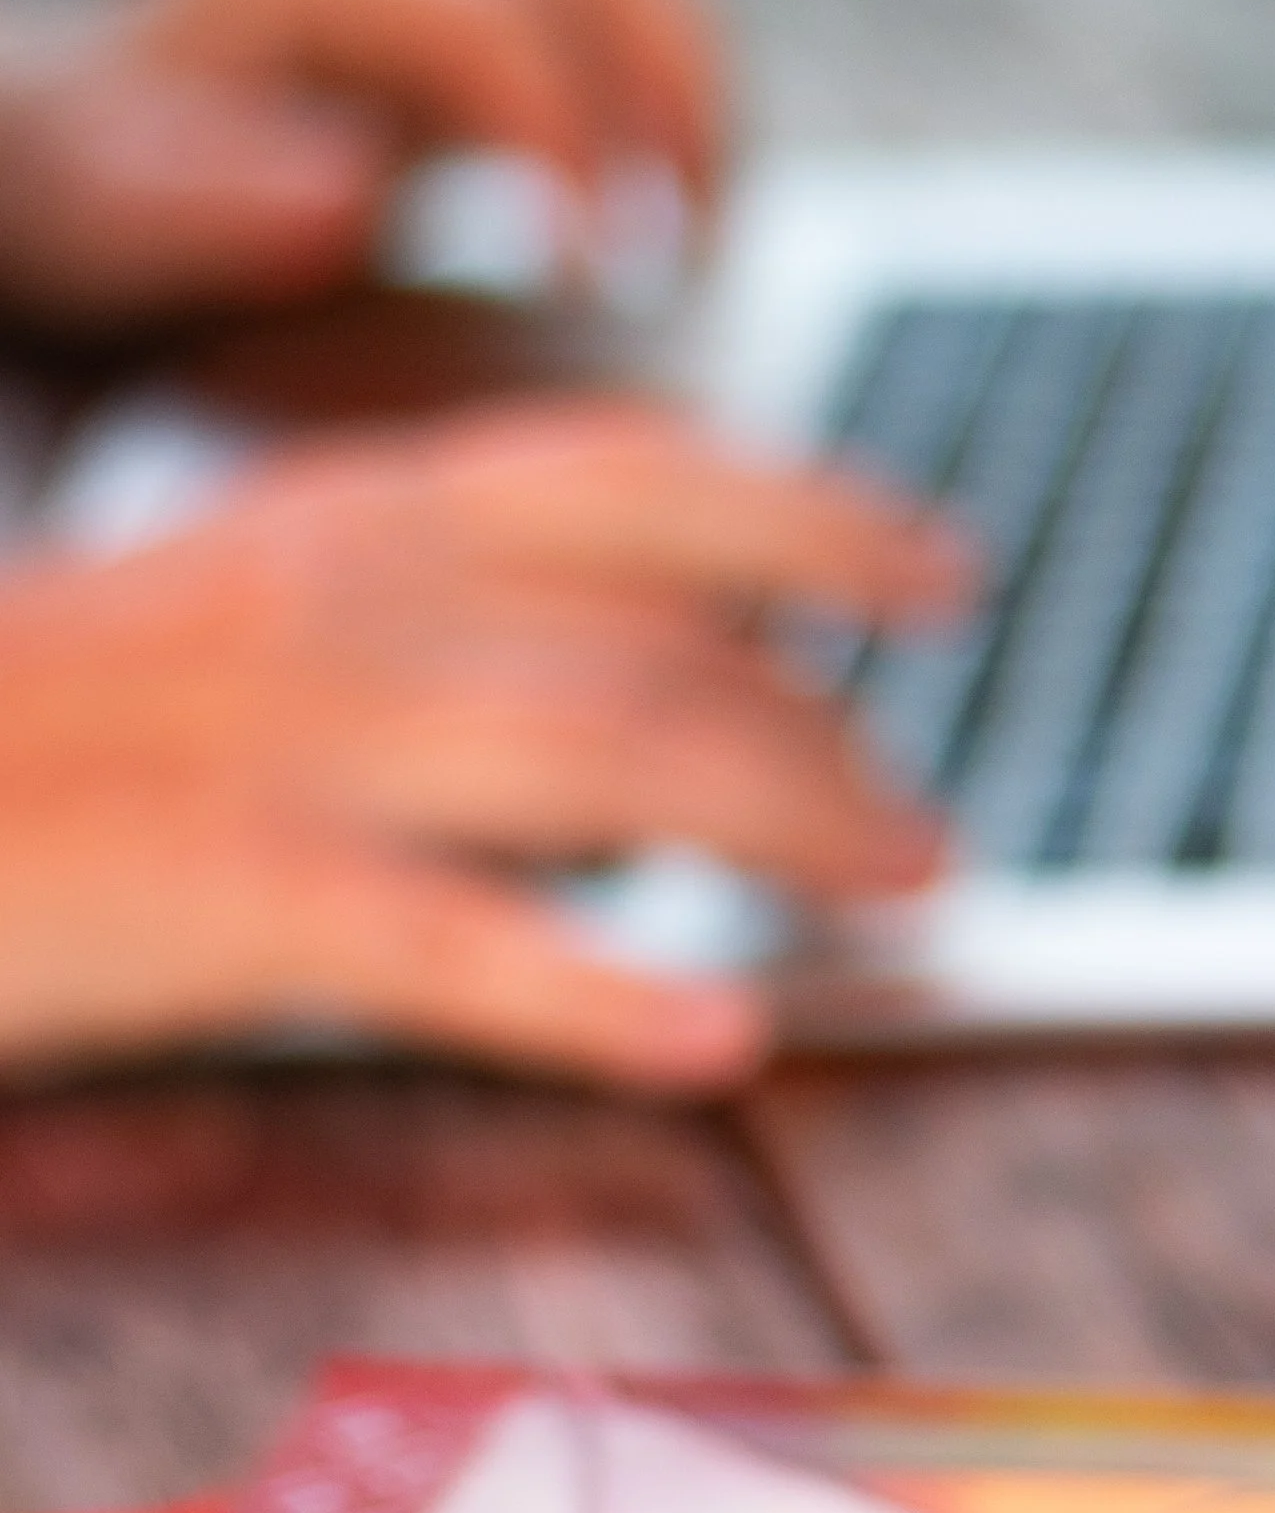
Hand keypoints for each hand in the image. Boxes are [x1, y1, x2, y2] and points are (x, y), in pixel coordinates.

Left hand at [0, 0, 725, 324]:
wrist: (71, 141)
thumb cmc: (93, 198)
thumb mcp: (107, 218)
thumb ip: (206, 207)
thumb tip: (348, 195)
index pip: (489, 23)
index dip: (566, 144)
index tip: (595, 282)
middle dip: (670, 103)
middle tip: (682, 260)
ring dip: (695, 88)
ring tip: (695, 235)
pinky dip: (672, 88)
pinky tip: (664, 205)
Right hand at [0, 398, 971, 1087]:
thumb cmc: (47, 741)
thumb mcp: (251, 624)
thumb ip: (450, 625)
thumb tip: (683, 682)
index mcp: (340, 519)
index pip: (628, 471)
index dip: (810, 505)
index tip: (946, 568)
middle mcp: (336, 599)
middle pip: (655, 633)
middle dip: (830, 730)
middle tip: (936, 836)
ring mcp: (279, 741)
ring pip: (600, 757)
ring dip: (783, 824)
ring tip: (905, 898)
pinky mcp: (215, 894)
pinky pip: (443, 940)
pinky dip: (597, 992)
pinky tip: (715, 1041)